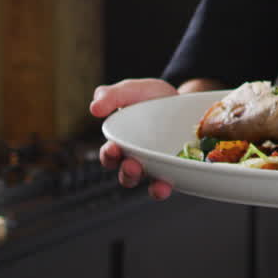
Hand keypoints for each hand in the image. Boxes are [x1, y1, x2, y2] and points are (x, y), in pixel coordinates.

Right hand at [91, 78, 177, 199]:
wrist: (183, 99)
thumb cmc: (150, 97)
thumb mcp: (131, 90)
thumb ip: (111, 96)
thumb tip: (94, 107)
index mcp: (122, 143)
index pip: (110, 155)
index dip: (109, 155)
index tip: (113, 148)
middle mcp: (139, 159)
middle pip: (128, 175)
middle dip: (128, 173)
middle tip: (132, 165)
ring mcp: (159, 165)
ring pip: (152, 184)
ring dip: (154, 188)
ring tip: (159, 184)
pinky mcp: (178, 168)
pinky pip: (175, 182)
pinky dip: (173, 186)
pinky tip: (174, 183)